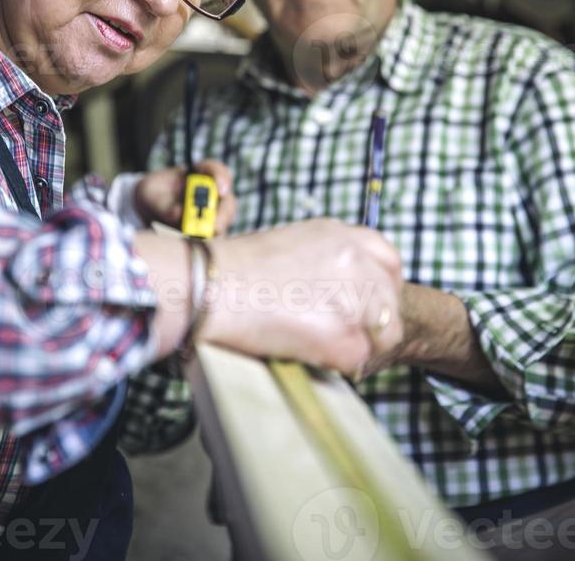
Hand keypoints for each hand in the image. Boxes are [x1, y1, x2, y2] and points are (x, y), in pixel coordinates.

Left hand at [135, 161, 236, 234]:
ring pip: (224, 220)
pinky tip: (196, 246)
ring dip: (217, 230)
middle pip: (227, 200)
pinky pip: (215, 237)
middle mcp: (210, 193)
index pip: (214, 170)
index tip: (221, 188)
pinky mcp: (208, 231)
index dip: (221, 177)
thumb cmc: (151, 195)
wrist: (147, 212)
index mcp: (198, 175)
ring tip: (203, 238)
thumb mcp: (149, 194)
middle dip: (224, 213)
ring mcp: (212, 212)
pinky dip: (208, 242)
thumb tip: (178, 214)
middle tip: (216, 226)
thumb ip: (163, 203)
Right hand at [199, 219, 402, 375]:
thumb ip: (324, 260)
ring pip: (385, 334)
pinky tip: (310, 357)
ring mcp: (355, 299)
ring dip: (361, 345)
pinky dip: (339, 366)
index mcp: (341, 235)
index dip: (380, 285)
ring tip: (323, 348)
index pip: (388, 260)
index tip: (366, 303)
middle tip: (340, 334)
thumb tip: (333, 292)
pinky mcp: (346, 339)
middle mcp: (356, 261)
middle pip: (391, 300)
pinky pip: (359, 361)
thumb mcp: (290, 244)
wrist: (210, 289)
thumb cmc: (234, 270)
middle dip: (373, 320)